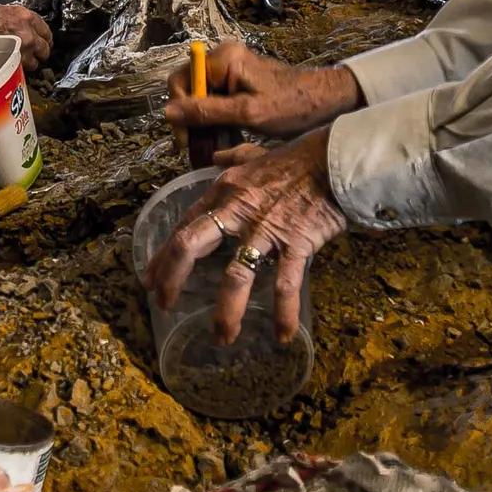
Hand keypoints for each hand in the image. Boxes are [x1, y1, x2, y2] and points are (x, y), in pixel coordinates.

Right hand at [0, 3, 55, 71]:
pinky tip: (11, 68)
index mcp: (23, 17)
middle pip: (45, 48)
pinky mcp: (13, 64)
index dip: (44, 37)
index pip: (45, 30)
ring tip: (20, 62)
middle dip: (40, 52)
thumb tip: (19, 26)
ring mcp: (21, 50)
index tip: (42, 41)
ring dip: (30, 63)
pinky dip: (19, 71)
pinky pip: (23, 71)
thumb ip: (14, 20)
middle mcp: (27, 33)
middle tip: (33, 54)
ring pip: (36, 62)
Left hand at [142, 131, 348, 344]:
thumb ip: (235, 158)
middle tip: (166, 305)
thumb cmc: (300, 158)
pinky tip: (282, 335)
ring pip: (235, 276)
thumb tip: (217, 158)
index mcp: (226, 190)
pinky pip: (284, 285)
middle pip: (191, 246)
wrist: (339, 159)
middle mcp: (238, 210)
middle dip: (173, 280)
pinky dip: (283, 314)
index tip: (152, 279)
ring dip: (226, 312)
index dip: (163, 255)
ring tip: (222, 338)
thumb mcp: (257, 154)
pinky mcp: (296, 243)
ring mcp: (266, 229)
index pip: (184, 225)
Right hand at [168, 40, 363, 142]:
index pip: (181, 81)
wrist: (328, 101)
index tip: (186, 139)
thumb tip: (167, 112)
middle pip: (189, 90)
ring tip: (212, 149)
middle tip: (197, 149)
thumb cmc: (293, 106)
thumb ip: (207, 112)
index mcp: (224, 58)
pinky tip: (226, 141)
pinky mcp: (240, 84)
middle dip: (191, 121)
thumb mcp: (247, 113)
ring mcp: (232, 71)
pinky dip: (218, 122)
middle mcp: (224, 59)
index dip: (179, 111)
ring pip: (201, 99)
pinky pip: (217, 102)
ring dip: (204, 125)